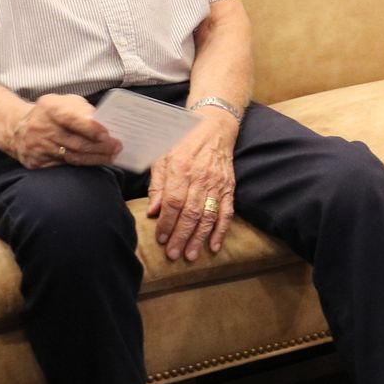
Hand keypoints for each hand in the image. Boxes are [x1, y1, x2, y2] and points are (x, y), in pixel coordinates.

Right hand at [9, 94, 120, 168]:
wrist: (17, 128)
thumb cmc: (52, 113)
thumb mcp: (64, 102)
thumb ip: (83, 110)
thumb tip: (104, 123)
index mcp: (49, 107)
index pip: (71, 118)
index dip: (90, 128)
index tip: (107, 135)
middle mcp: (40, 128)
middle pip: (75, 142)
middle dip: (100, 147)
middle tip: (117, 147)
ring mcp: (36, 147)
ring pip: (72, 157)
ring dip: (95, 158)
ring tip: (111, 157)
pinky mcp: (35, 162)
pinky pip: (63, 166)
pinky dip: (82, 165)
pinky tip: (95, 162)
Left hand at [147, 112, 239, 261]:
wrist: (214, 128)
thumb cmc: (183, 142)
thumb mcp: (163, 157)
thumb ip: (158, 184)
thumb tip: (154, 211)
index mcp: (181, 169)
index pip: (173, 202)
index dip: (167, 223)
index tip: (161, 239)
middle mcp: (200, 178)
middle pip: (191, 212)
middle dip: (182, 236)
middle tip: (174, 254)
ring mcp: (217, 184)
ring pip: (208, 215)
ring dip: (200, 237)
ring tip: (192, 255)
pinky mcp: (229, 188)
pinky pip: (226, 212)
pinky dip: (222, 230)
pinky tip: (215, 245)